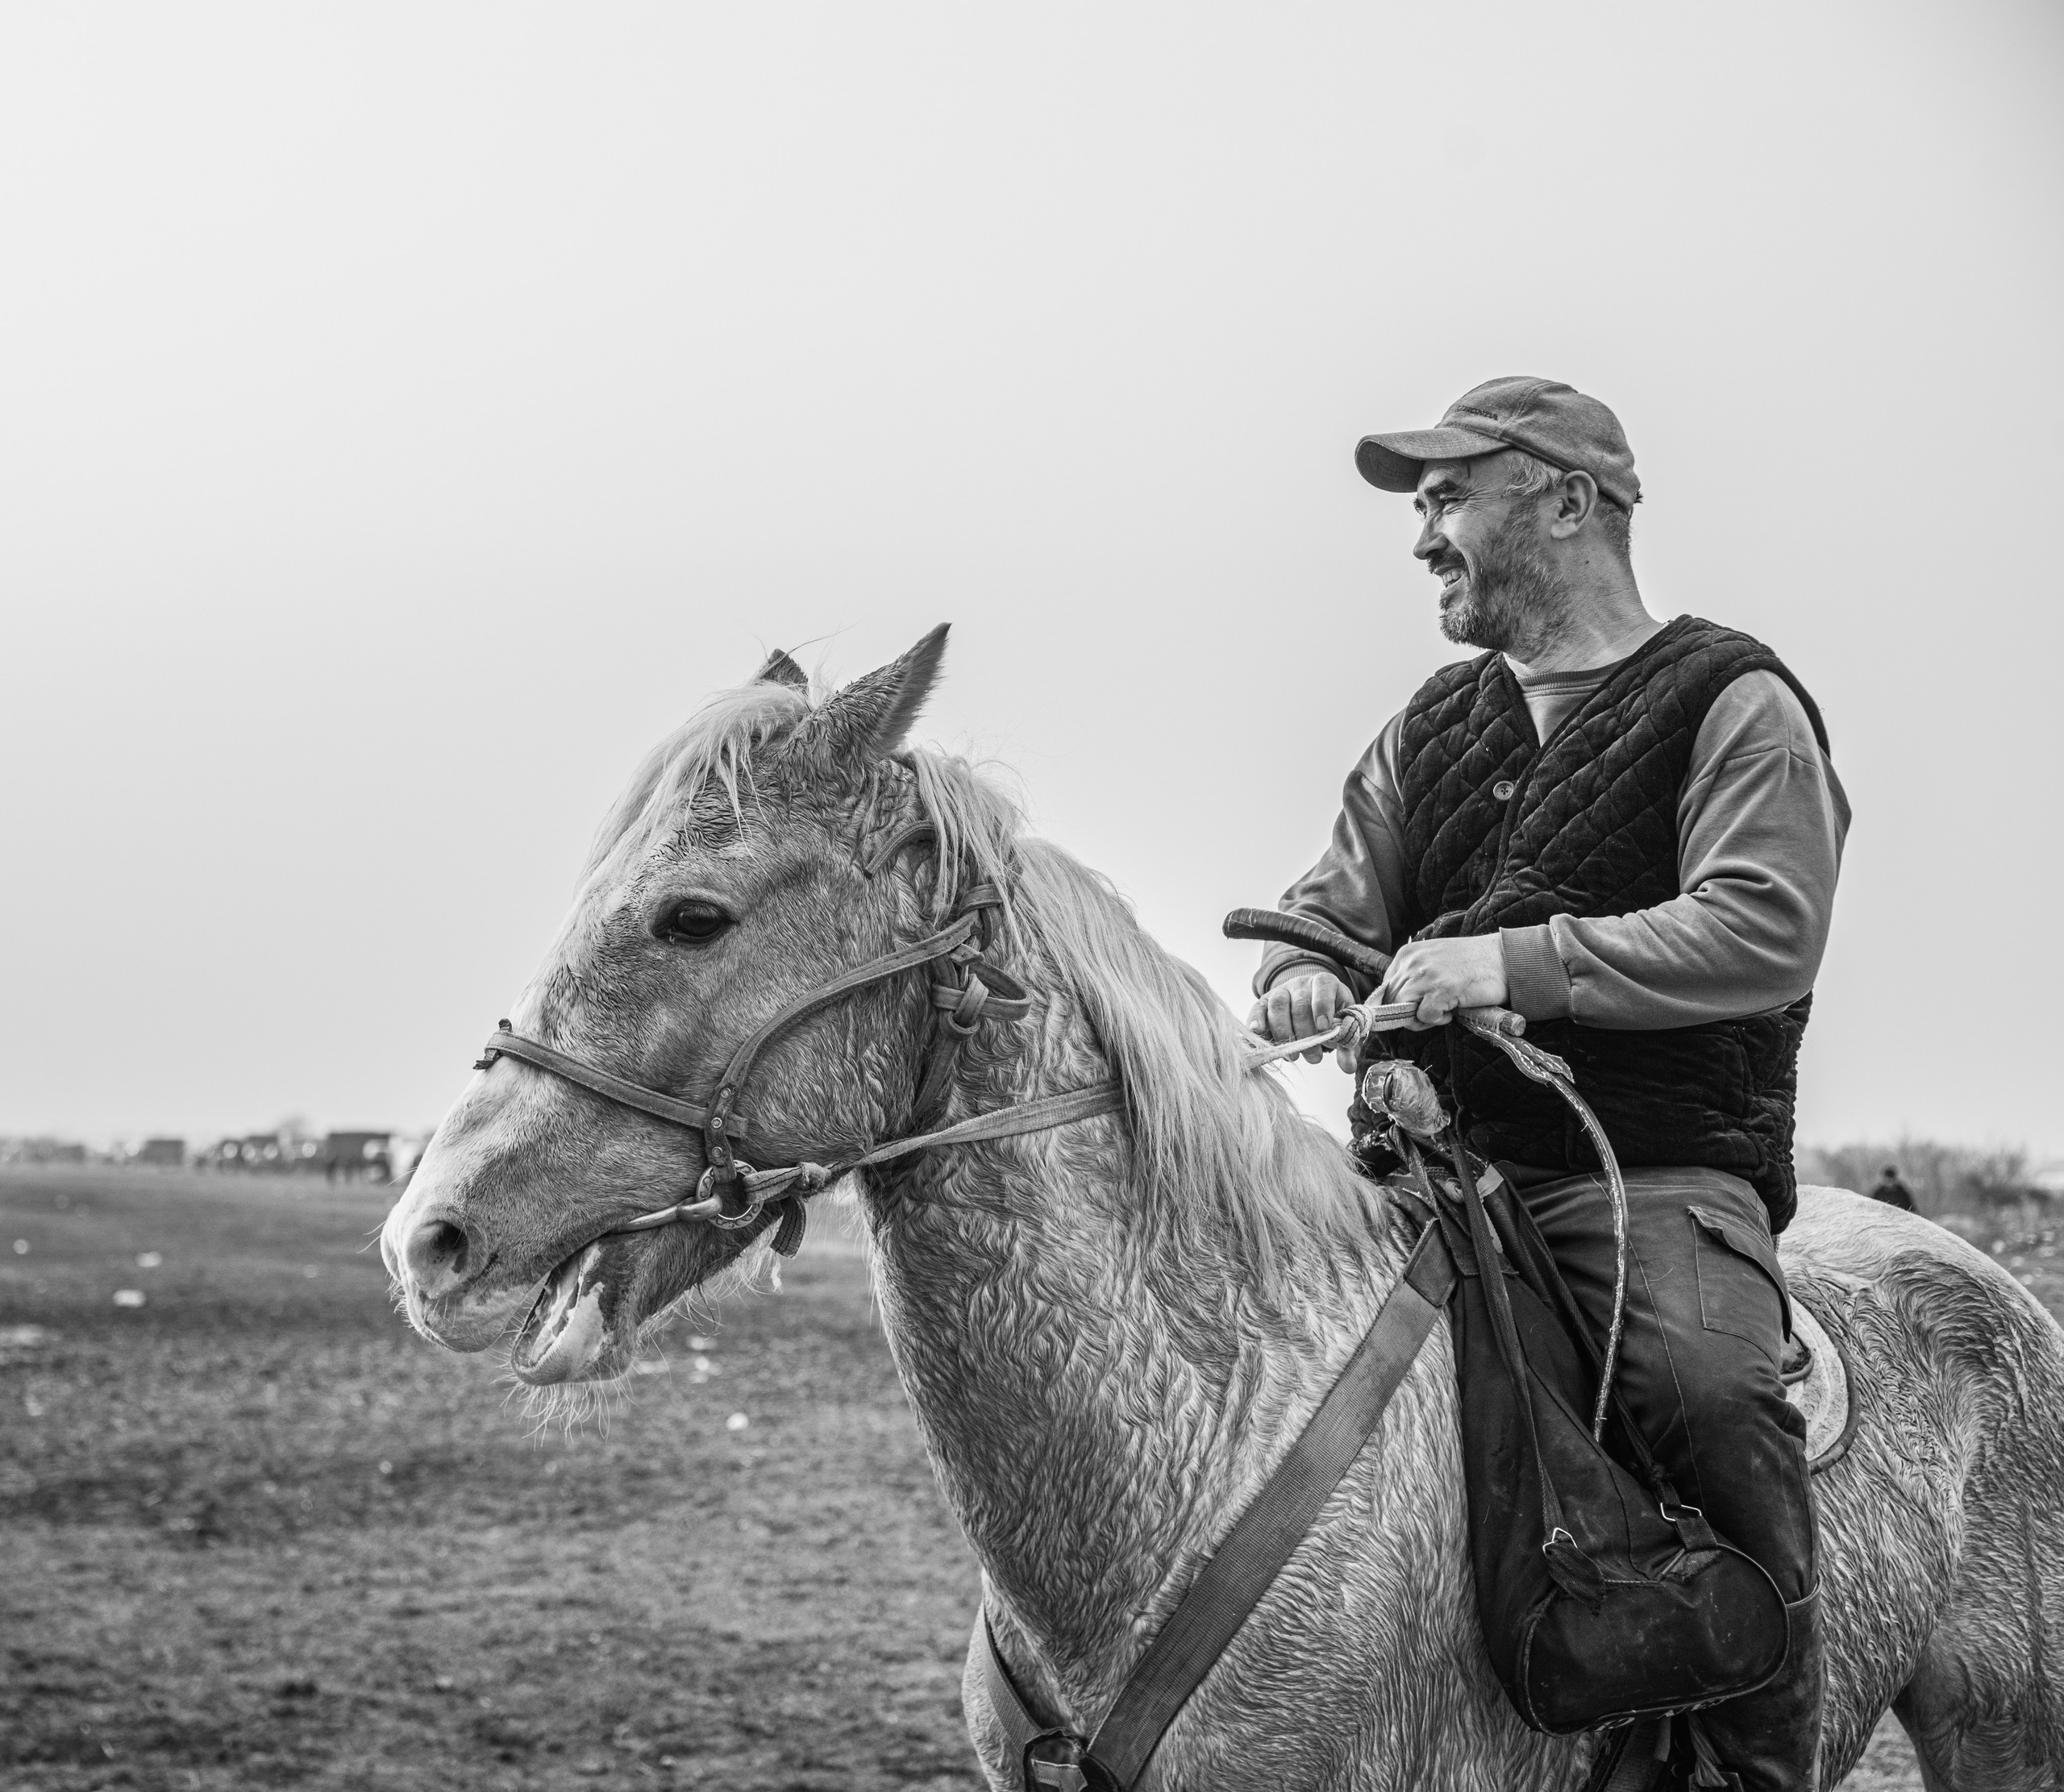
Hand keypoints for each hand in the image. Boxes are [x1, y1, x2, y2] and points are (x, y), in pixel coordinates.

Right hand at [1247, 972, 1352, 1063]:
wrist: (1312, 1007)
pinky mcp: (1264, 1002)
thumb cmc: (1331, 1017)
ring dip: (1284, 1034)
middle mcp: (1301, 984)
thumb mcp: (1343, 1026)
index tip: (1324, 1028)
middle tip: (1314, 1058)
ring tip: (1294, 1056)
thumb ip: (1346, 1044)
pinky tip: (1258, 1034)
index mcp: (1325, 983)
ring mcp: (1280, 991)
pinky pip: (1257, 1009)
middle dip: (1305, 1034)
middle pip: (1299, 1004)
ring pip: (1277, 1006)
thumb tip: (1348, 1067)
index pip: (1323, 987)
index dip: (1323, 1006)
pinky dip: (1255, 1021)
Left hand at [1380, 936, 1506, 1028]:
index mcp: (1408, 953)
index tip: (1419, 1005)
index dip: (1401, 1002)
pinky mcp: (1440, 990)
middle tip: (1434, 1011)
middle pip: (1391, 1000)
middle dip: (1409, 1012)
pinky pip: (1424, 1017)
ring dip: (1421, 1017)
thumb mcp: (1434, 961)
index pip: (1387, 987)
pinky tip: (1453, 1009)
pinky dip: (1437, 1020)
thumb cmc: (1473, 964)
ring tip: (1443, 1010)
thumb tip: (1399, 1002)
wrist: (1505, 959)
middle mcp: (1412, 962)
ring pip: (1402, 1009)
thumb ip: (1414, 976)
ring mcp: (1425, 975)